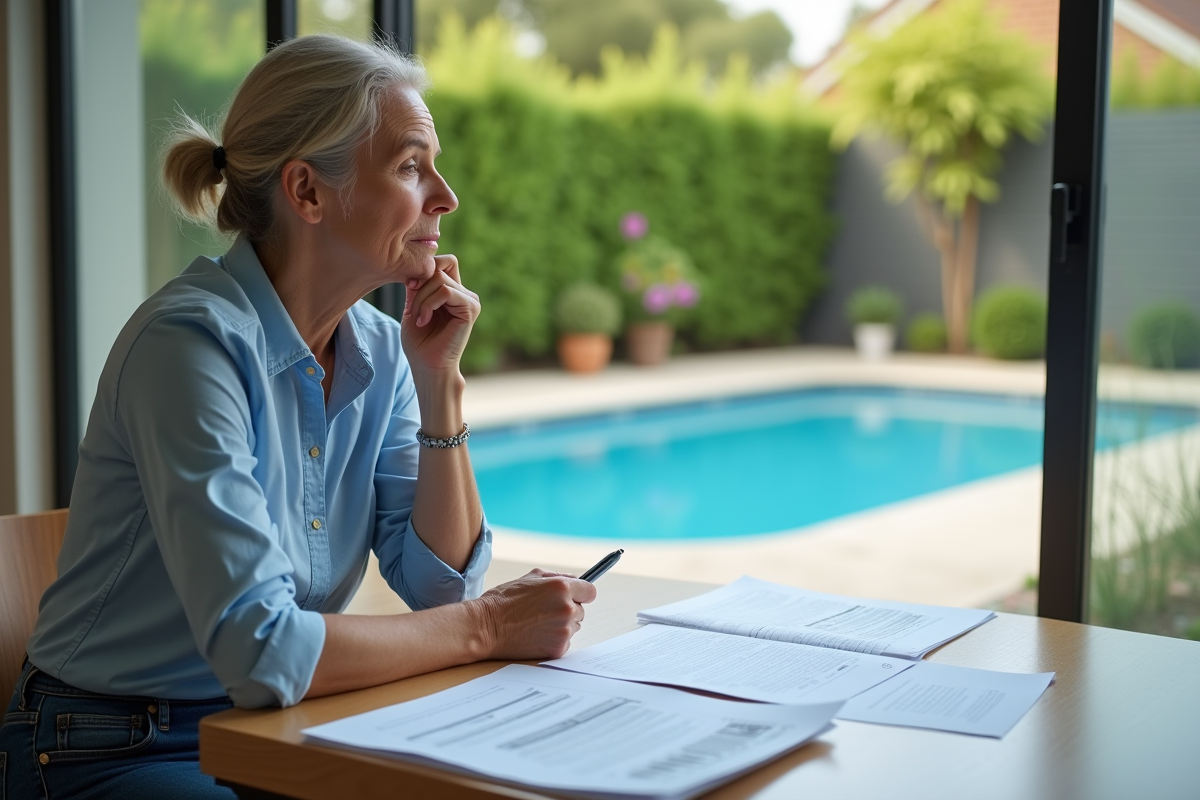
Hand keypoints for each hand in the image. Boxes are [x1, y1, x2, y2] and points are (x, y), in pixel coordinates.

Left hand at [400, 254, 480, 378]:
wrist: (427, 365)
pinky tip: (425, 320)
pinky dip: (429, 304)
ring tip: (419, 319)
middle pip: (439, 267)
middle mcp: (464, 293)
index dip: (423, 270)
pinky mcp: (470, 309)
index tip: (409, 287)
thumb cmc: (419, 341)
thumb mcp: (413, 305)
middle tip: (413, 310)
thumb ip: (418, 284)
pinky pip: (445, 291)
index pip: (442, 262)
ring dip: (421, 299)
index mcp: (453, 291)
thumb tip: (418, 263)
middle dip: (419, 286)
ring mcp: (470, 300)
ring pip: (439, 279)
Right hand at [472, 569, 597, 660]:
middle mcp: (567, 608)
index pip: (590, 591)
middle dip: (568, 610)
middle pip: (581, 610)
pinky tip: (536, 635)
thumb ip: (557, 577)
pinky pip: (565, 642)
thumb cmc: (504, 601)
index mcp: (561, 588)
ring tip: (537, 623)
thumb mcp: (530, 578)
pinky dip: (554, 640)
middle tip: (544, 612)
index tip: (577, 597)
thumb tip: (575, 580)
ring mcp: (564, 630)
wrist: (485, 627)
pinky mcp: (558, 648)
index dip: (582, 594)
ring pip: (574, 626)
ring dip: (562, 625)